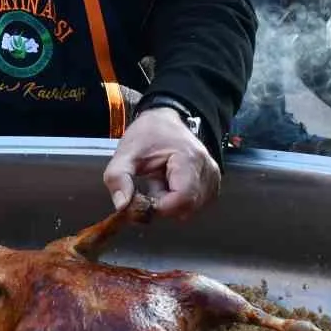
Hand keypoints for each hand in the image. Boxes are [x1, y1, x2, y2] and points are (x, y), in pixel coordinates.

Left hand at [103, 107, 220, 219]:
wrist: (164, 121)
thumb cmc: (148, 134)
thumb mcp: (126, 154)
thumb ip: (118, 179)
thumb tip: (122, 205)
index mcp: (189, 158)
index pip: (182, 199)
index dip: (160, 207)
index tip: (144, 201)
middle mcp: (207, 168)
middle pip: (187, 207)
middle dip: (164, 205)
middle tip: (150, 187)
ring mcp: (212, 176)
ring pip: (191, 209)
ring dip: (171, 203)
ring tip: (161, 182)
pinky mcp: (212, 182)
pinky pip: (195, 204)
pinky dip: (179, 200)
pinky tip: (170, 185)